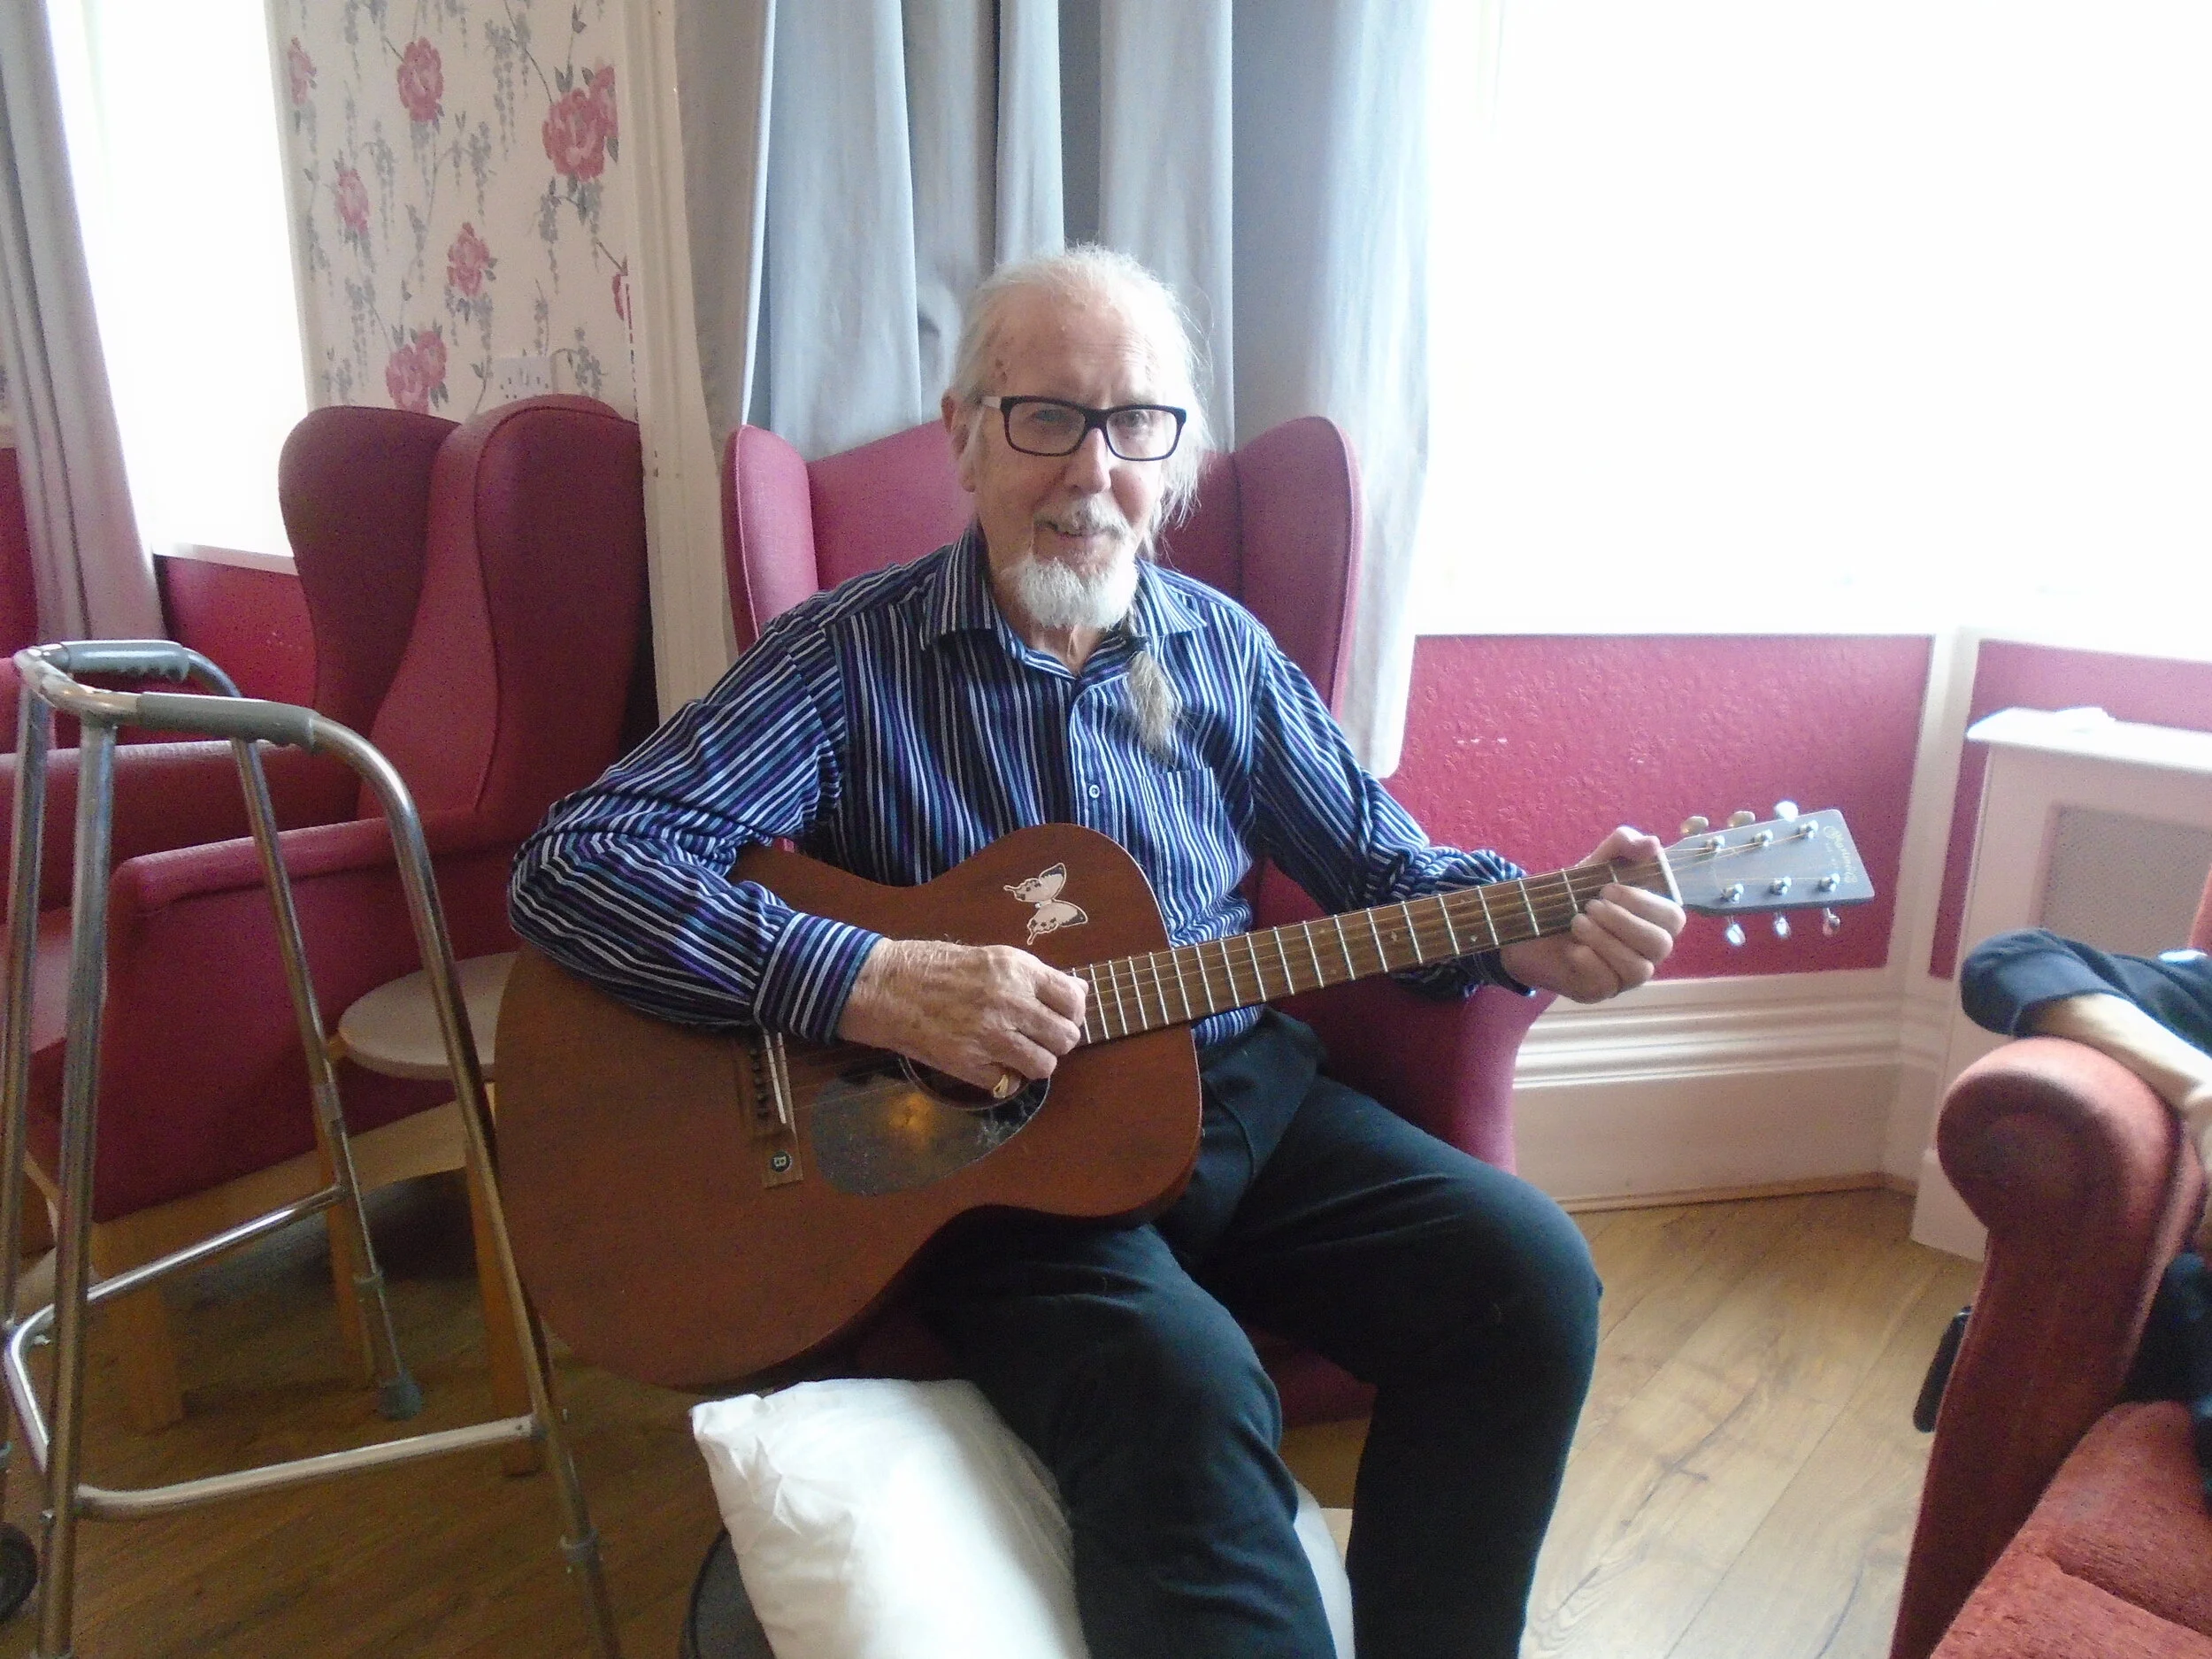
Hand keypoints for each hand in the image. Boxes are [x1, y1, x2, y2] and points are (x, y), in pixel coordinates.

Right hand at [836, 937, 1087, 1091]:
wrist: (889, 987)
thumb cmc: (939, 967)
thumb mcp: (994, 957)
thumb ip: (1037, 976)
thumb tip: (1080, 990)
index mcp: (1019, 971)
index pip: (1074, 1000)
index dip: (1072, 1013)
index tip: (1060, 1017)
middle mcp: (1011, 1003)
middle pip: (1066, 1038)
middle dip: (1057, 1042)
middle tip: (1038, 1039)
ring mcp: (991, 1036)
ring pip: (1044, 1066)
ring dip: (1033, 1063)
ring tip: (1016, 1054)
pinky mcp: (969, 1064)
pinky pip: (1007, 1083)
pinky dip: (1001, 1078)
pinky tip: (988, 1062)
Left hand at [1497, 826, 1684, 1003]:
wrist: (1525, 925)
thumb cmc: (1570, 896)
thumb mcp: (1593, 864)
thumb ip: (1622, 845)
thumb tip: (1652, 844)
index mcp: (1650, 922)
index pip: (1673, 918)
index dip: (1644, 903)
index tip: (1607, 888)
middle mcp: (1643, 952)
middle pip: (1660, 944)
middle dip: (1624, 922)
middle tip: (1590, 906)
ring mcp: (1622, 976)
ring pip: (1638, 969)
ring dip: (1605, 940)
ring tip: (1577, 922)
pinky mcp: (1598, 991)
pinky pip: (1607, 983)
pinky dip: (1589, 960)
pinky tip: (1572, 948)